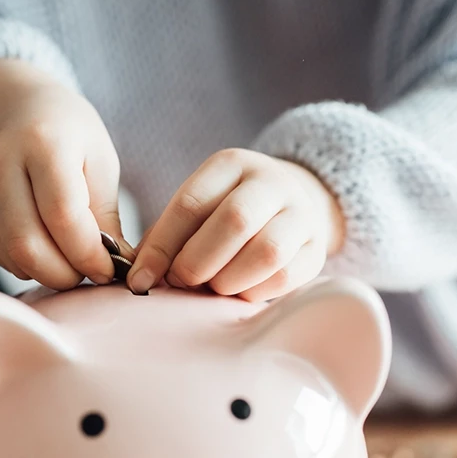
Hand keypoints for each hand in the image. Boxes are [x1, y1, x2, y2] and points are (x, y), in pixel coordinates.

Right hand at [0, 60, 126, 289]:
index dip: (88, 254)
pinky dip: (27, 264)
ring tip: (71, 259)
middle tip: (88, 272)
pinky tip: (46, 247)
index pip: (63, 216)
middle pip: (27, 244)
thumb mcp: (100, 161)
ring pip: (11, 255)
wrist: (16, 106)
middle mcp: (1, 162)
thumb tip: (117, 268)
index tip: (109, 269)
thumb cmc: (69, 134)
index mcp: (43, 142)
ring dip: (47, 272)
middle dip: (64, 274)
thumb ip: (106, 216)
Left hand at [128, 148, 346, 300]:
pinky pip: (285, 278)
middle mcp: (271, 182)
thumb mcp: (199, 207)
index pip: (191, 202)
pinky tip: (238, 292)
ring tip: (212, 288)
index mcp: (231, 164)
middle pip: (235, 221)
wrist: (295, 202)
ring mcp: (301, 214)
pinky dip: (253, 292)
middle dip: (198, 263)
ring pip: (267, 251)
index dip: (162, 246)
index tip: (141, 277)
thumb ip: (167, 237)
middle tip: (182, 282)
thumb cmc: (227, 212)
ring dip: (228, 280)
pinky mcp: (316, 249)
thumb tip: (140, 276)